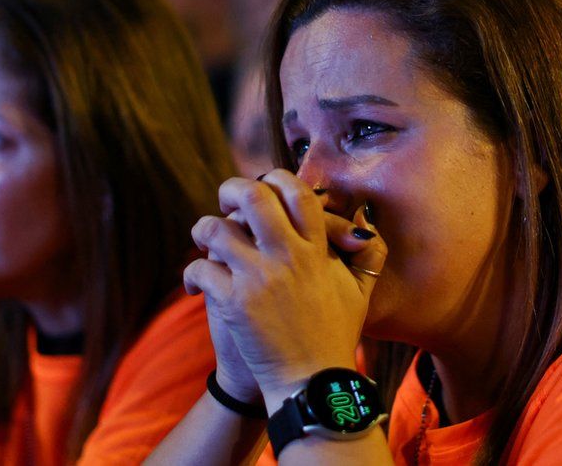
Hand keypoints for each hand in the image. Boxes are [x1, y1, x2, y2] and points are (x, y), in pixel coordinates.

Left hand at [184, 171, 386, 406]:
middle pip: (253, 197)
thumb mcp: (361, 293)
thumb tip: (367, 220)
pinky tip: (197, 286)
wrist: (311, 382)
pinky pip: (200, 269)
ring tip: (204, 240)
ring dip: (204, 230)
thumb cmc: (335, 336)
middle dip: (232, 189)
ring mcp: (259, 278)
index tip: (264, 185)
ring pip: (216, 229)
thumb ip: (369, 255)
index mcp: (317, 251)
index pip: (297, 193)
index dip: (276, 179)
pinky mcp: (233, 303)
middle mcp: (288, 257)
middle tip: (226, 199)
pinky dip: (192, 275)